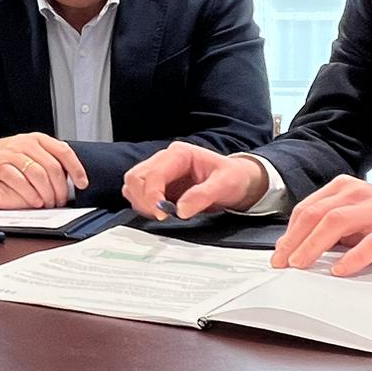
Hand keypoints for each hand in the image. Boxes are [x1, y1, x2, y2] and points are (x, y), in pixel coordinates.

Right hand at [0, 133, 86, 208]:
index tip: (82, 183)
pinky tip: (34, 202)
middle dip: (60, 188)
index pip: (64, 151)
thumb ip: (46, 160)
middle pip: (52, 167)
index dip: (76, 168)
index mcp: (38, 139)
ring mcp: (12, 153)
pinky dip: (30, 194)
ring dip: (47, 193)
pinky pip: (19, 181)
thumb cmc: (4, 157)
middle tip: (61, 201)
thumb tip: (70, 178)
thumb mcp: (28, 151)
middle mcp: (26, 143)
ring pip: (38, 174)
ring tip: (48, 203)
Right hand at [122, 142, 268, 218]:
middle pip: (134, 177)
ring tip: (163, 214)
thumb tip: (180, 210)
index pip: (153, 173)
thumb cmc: (233, 177)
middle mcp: (164, 160)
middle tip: (160, 216)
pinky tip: (162, 213)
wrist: (239, 181)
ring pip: (132, 186)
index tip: (162, 214)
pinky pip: (139, 196)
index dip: (152, 195)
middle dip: (142, 199)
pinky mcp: (158, 187)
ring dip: (141, 203)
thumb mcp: (226, 184)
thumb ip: (203, 195)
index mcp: (179, 154)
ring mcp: (159, 173)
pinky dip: (144, 206)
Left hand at [270, 176, 371, 276]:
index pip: (307, 208)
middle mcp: (358, 193)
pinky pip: (370, 242)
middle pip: (317, 214)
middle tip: (283, 262)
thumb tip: (295, 247)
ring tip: (301, 265)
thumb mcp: (354, 219)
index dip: (290, 232)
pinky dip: (352, 257)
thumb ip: (328, 227)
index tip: (279, 254)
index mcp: (344, 188)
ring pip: (336, 222)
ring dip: (314, 245)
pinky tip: (339, 270)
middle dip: (295, 239)